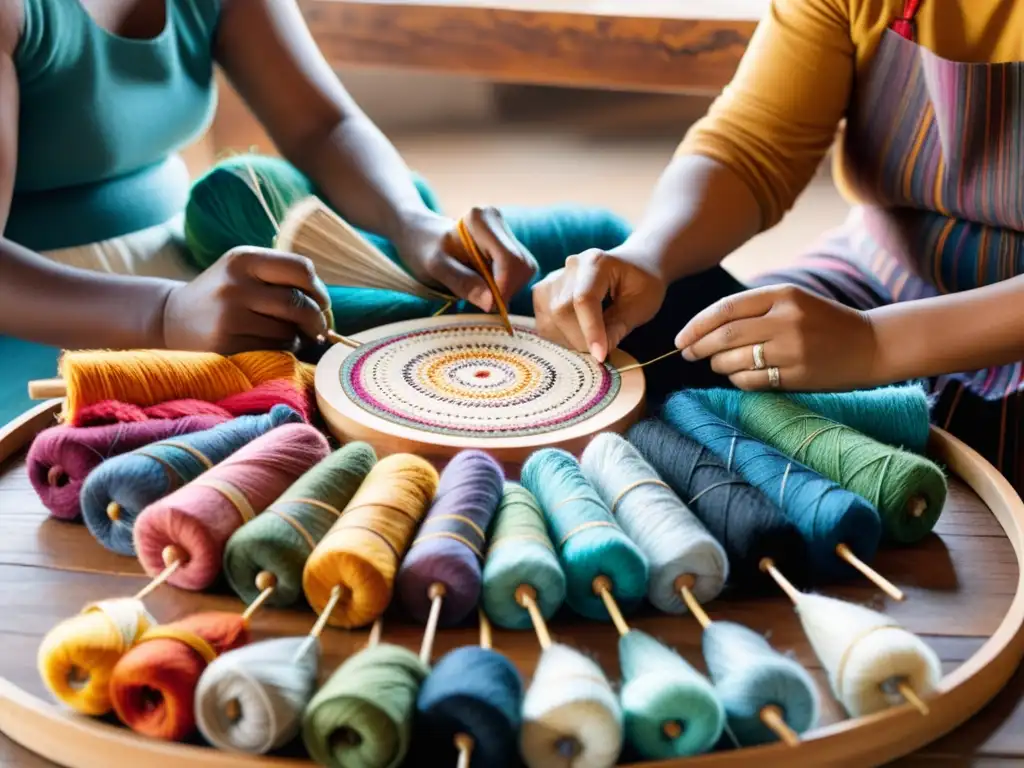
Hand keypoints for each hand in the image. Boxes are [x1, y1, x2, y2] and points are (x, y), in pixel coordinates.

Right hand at [162, 247, 330, 354]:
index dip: (319, 290)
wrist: (171, 319)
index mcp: (244, 259)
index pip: (302, 268)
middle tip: (317, 328)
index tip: (320, 302)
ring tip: (280, 334)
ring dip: (296, 337)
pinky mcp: (227, 346)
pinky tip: (266, 345)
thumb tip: (327, 310)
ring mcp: (229, 317)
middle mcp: (235, 286)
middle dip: (316, 319)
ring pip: (289, 332)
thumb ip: (284, 280)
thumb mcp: (245, 272)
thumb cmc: (224, 296)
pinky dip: (280, 351)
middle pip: (299, 304)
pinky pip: (273, 351)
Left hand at [396, 207, 537, 310]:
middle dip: (506, 290)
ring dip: (506, 289)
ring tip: (480, 291)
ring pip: (525, 270)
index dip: (503, 288)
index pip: (510, 260)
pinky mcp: (510, 245)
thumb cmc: (422, 249)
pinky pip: (520, 272)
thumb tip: (492, 303)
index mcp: (481, 220)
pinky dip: (506, 286)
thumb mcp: (435, 268)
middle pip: (523, 266)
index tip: (486, 305)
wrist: (420, 237)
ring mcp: (506, 232)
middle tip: (481, 300)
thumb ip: (462, 282)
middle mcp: (498, 221)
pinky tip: (485, 285)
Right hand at [532, 249, 665, 360]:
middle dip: (580, 338)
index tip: (601, 356)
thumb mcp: (641, 306)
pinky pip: (544, 322)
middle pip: (561, 310)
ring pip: (549, 319)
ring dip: (570, 339)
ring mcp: (554, 278)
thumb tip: (598, 353)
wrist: (635, 265)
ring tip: (592, 340)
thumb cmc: (643, 284)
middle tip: (602, 350)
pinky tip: (579, 335)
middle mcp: (570, 266)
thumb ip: (619, 327)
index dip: (590, 330)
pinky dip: (560, 336)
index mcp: (596, 262)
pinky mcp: (544, 293)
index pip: (583, 299)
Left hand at [675, 284, 879, 390]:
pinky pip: (751, 381)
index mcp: (782, 295)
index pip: (725, 309)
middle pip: (724, 336)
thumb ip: (754, 310)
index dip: (697, 325)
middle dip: (698, 347)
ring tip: (717, 364)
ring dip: (717, 365)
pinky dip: (737, 380)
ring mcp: (792, 349)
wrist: (872, 344)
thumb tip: (704, 329)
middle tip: (687, 354)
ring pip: (734, 360)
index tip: (681, 339)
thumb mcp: (793, 302)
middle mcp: (786, 319)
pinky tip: (739, 377)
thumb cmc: (824, 323)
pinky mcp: (798, 375)